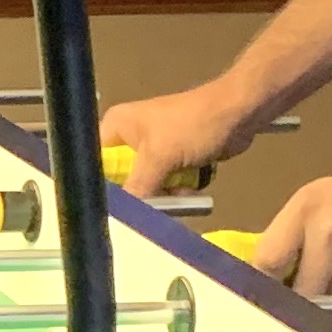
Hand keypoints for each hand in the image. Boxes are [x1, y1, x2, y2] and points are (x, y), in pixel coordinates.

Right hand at [98, 86, 249, 200]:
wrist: (238, 114)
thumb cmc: (194, 125)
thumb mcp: (159, 156)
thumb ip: (136, 188)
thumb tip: (120, 217)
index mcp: (116, 126)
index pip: (93, 163)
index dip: (100, 187)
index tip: (111, 209)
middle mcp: (129, 138)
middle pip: (121, 180)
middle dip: (140, 193)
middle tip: (153, 201)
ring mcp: (153, 150)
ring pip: (147, 186)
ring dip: (164, 194)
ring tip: (179, 189)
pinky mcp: (174, 160)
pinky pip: (166, 185)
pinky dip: (178, 190)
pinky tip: (191, 186)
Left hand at [250, 161, 331, 306]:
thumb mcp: (314, 201)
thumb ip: (289, 236)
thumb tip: (263, 279)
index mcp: (305, 211)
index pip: (268, 260)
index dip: (265, 283)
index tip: (268, 293)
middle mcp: (330, 231)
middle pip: (303, 291)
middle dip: (306, 297)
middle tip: (313, 289)